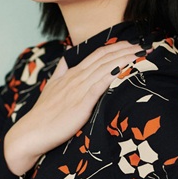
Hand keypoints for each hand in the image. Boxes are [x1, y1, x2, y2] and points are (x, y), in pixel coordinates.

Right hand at [3, 41, 144, 175]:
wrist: (31, 133)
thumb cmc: (43, 114)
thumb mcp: (51, 88)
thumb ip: (61, 72)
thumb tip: (66, 58)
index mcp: (71, 74)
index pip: (98, 54)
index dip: (117, 48)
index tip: (133, 45)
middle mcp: (76, 78)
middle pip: (106, 58)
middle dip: (127, 50)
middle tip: (146, 46)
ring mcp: (78, 90)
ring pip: (106, 68)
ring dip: (126, 59)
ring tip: (143, 55)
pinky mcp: (80, 104)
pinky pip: (100, 85)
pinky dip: (114, 75)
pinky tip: (126, 70)